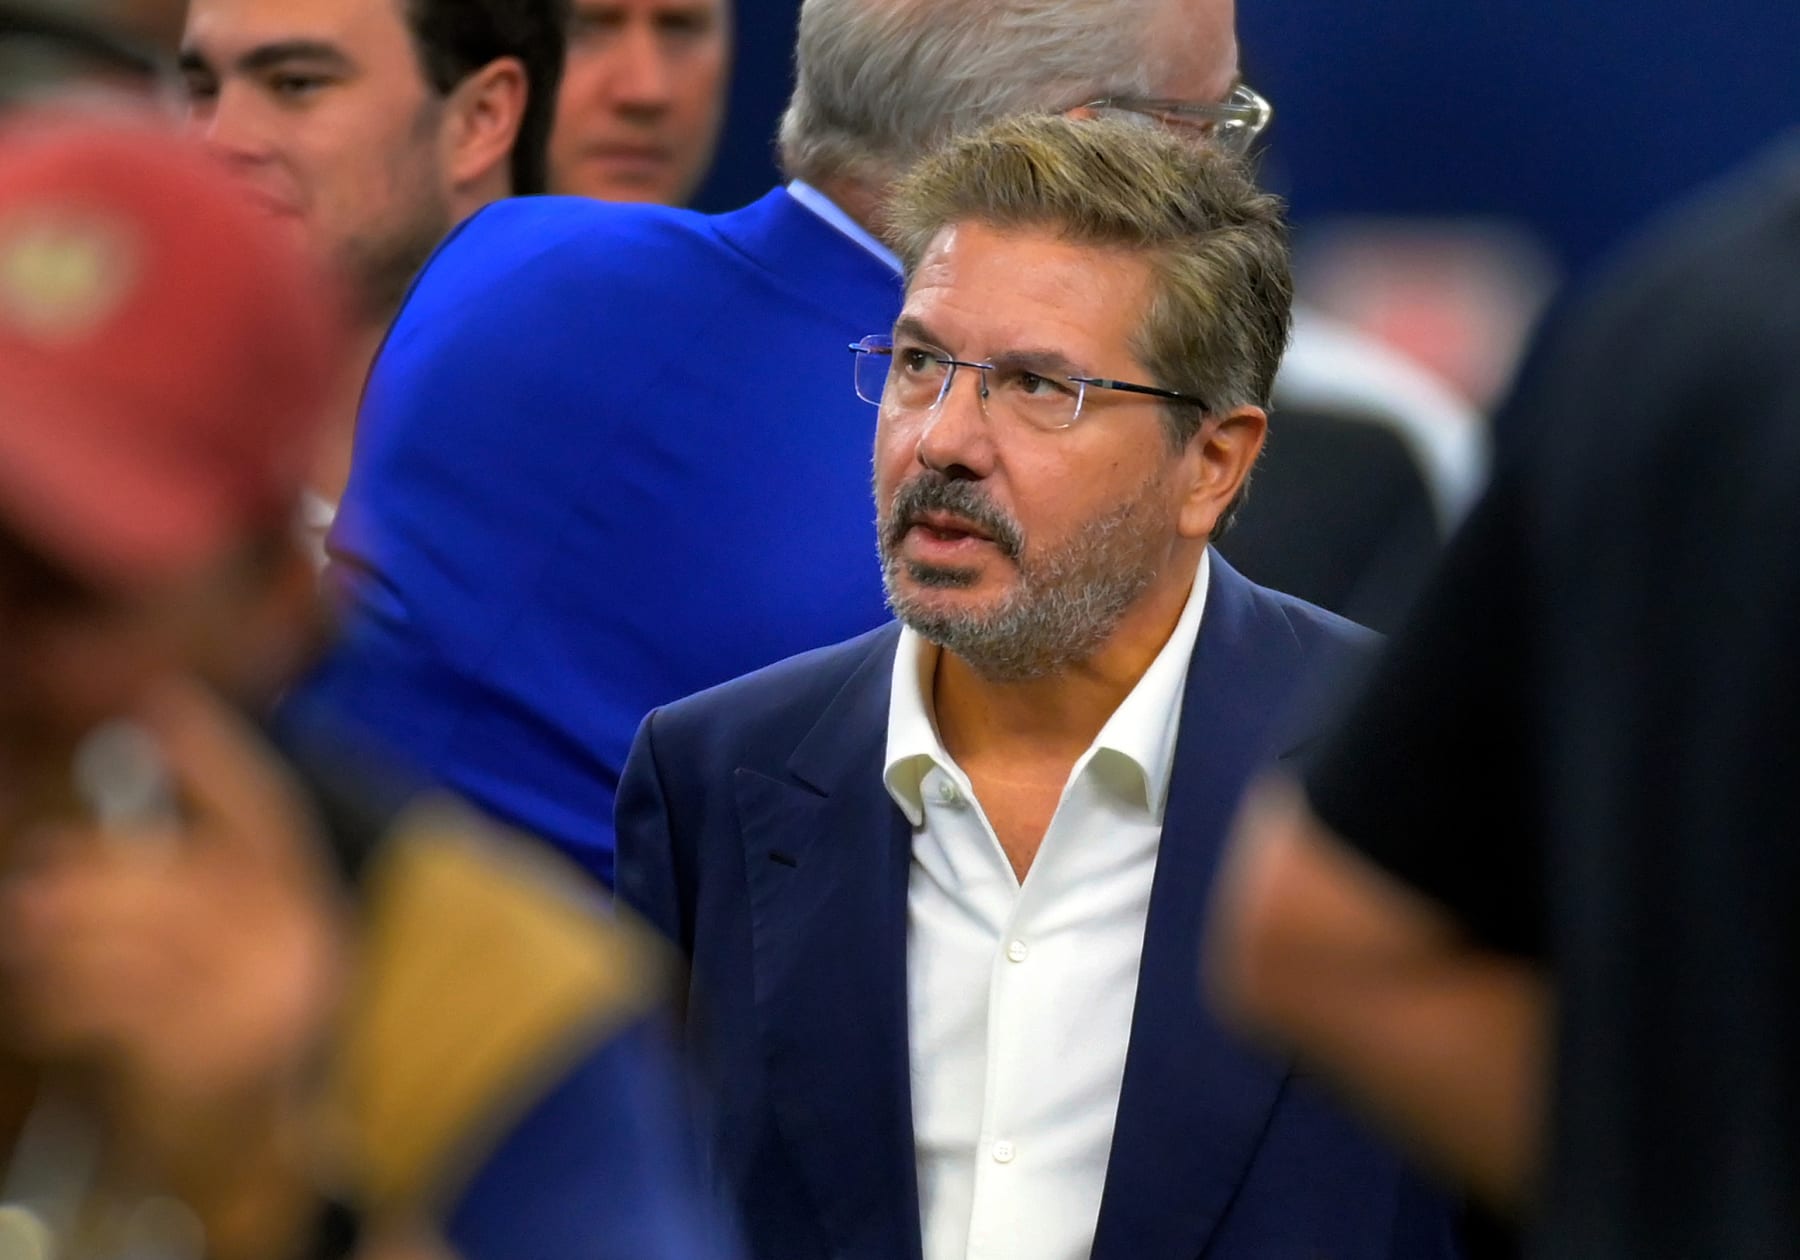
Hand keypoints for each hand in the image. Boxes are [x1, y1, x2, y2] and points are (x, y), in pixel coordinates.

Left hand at [0, 677, 347, 1246]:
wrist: (270, 1155)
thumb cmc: (247, 1035)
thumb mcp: (256, 951)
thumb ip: (221, 881)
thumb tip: (143, 806)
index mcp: (310, 911)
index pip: (268, 814)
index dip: (217, 755)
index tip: (163, 700)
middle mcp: (290, 947)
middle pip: (168, 876)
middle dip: (86, 875)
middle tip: (34, 880)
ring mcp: (245, 1002)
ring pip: (120, 940)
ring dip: (54, 940)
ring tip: (26, 937)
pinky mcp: (192, 1056)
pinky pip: (98, 1005)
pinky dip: (54, 1001)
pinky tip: (41, 1001)